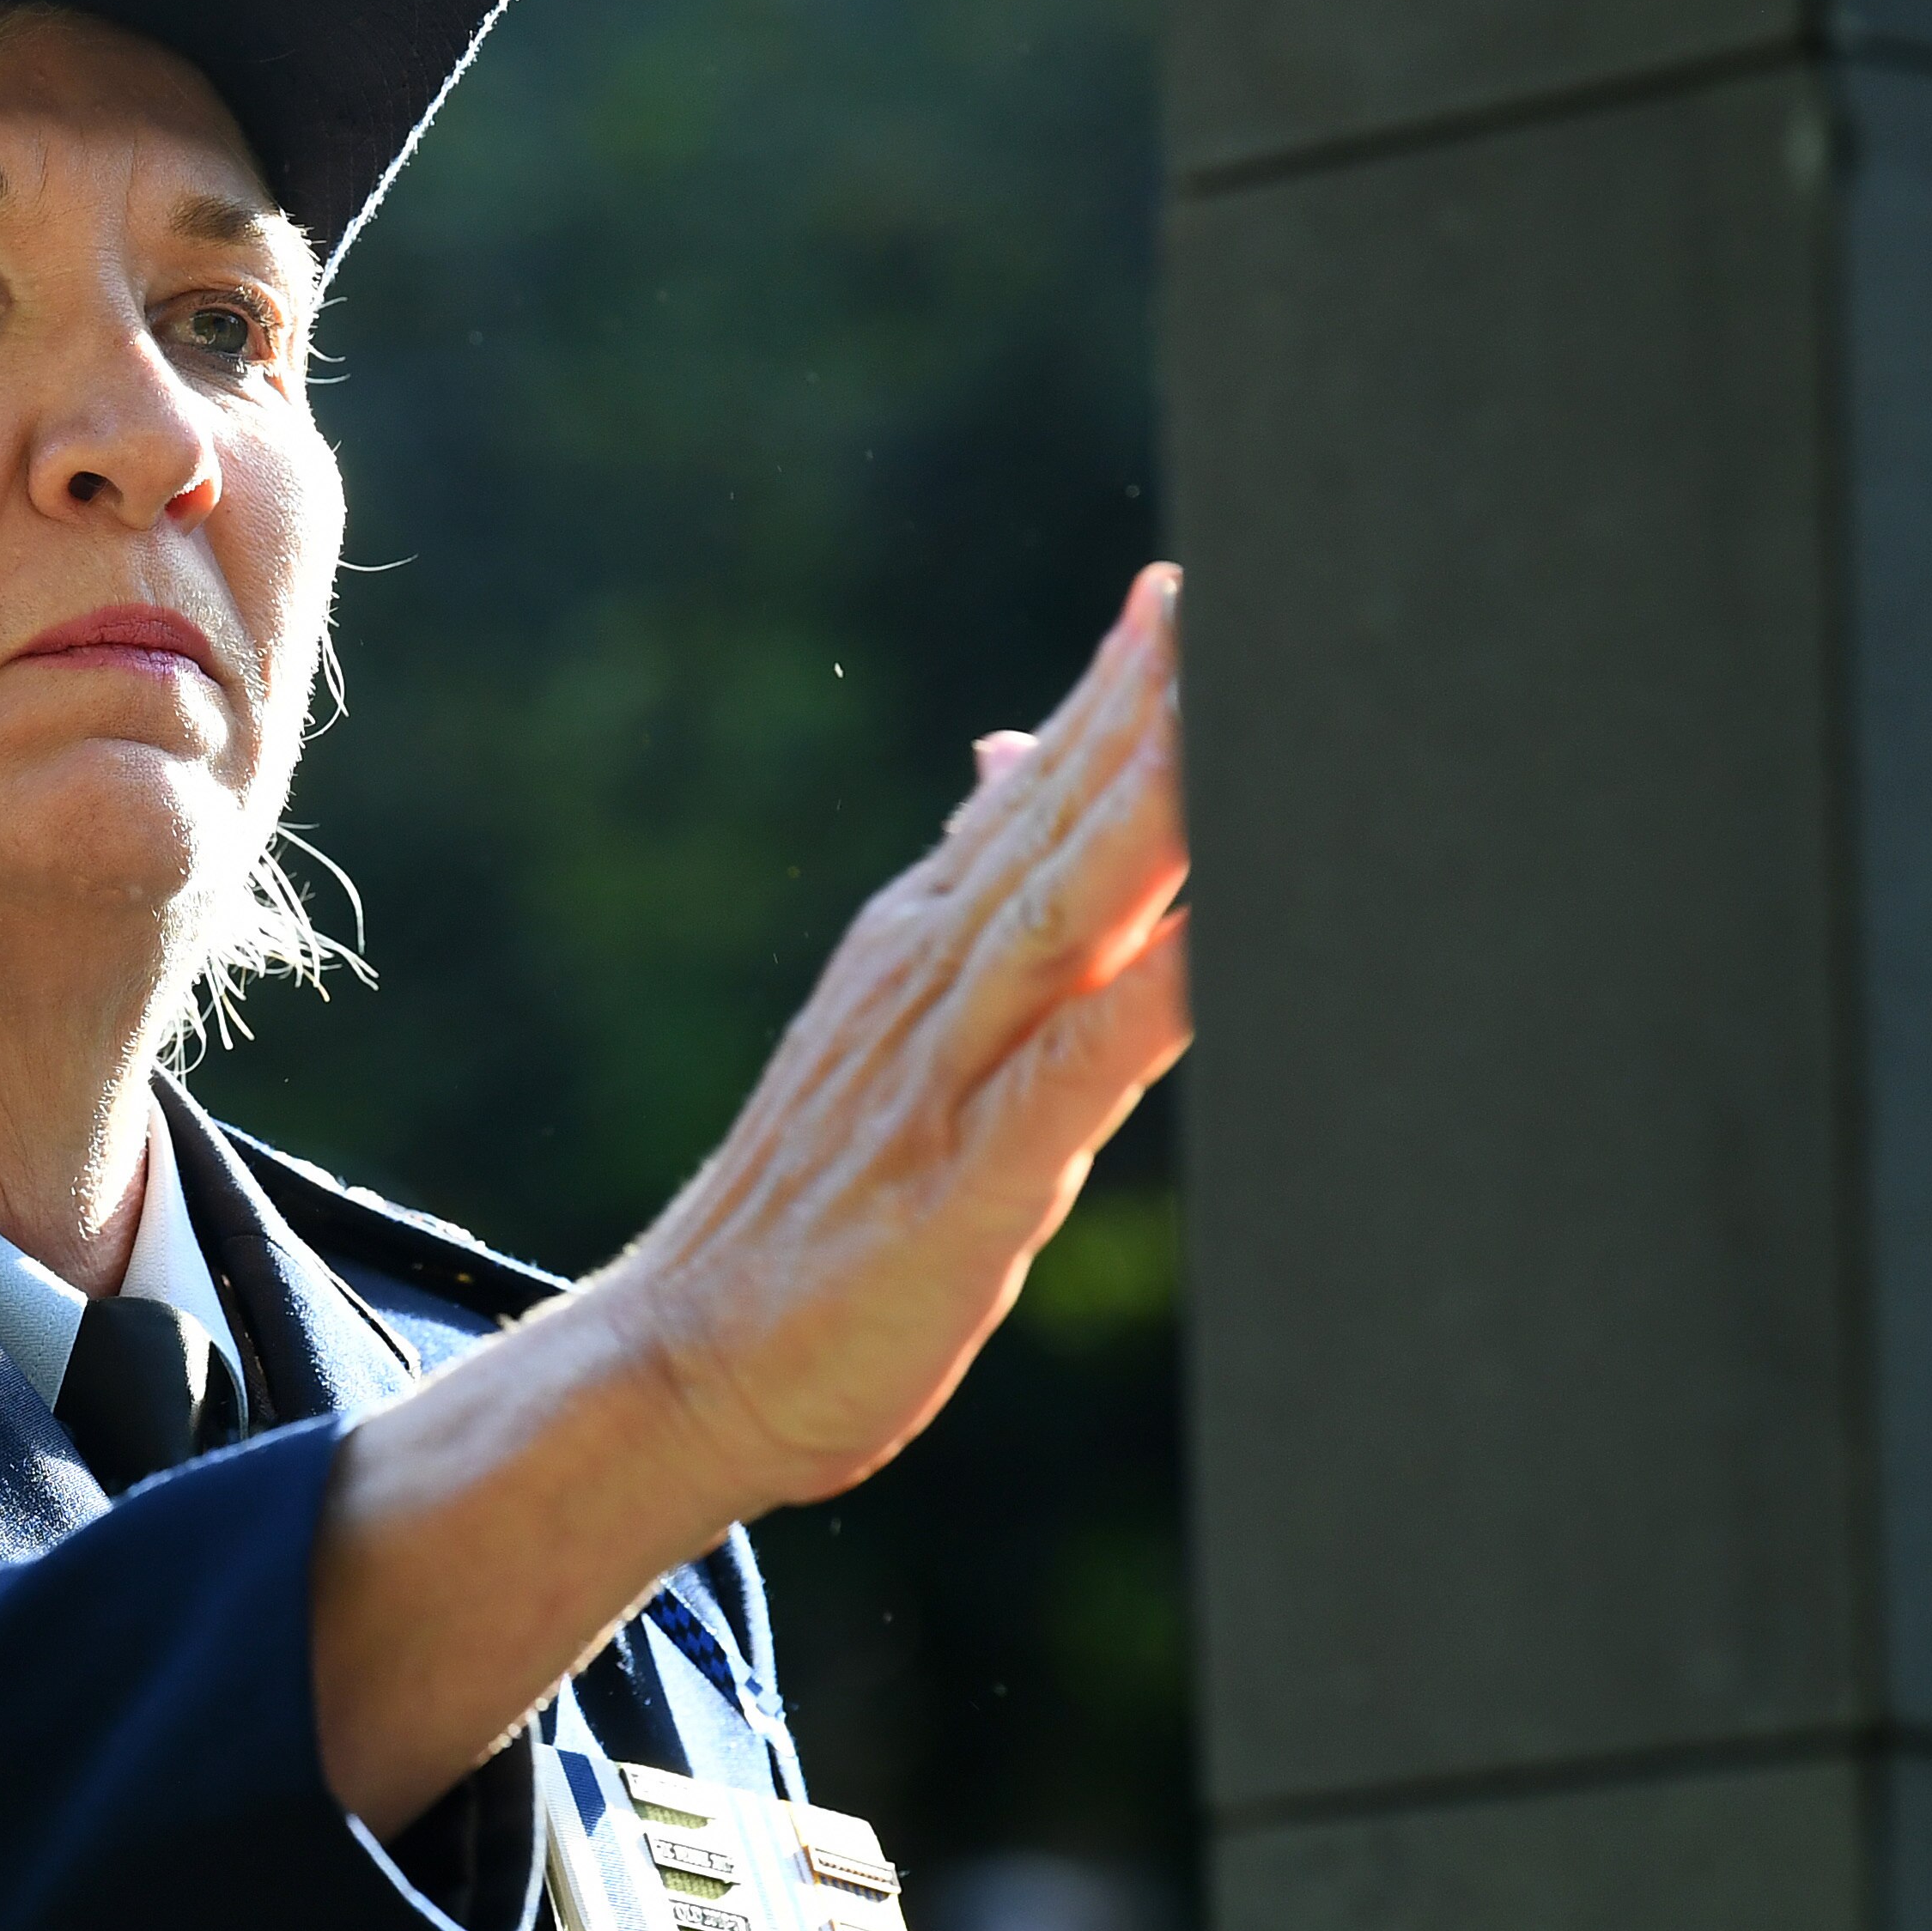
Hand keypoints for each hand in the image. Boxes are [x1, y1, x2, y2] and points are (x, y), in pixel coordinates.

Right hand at [610, 559, 1190, 1508]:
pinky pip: (1077, 1073)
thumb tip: (1016, 750)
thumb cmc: (819, 1206)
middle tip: (1244, 591)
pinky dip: (1150, 1002)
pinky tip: (1217, 946)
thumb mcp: (894, 1020)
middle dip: (1157, 705)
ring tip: (1240, 712)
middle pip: (1068, 816)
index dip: (1126, 679)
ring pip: (1071, 914)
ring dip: (1159, 813)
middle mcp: (935, 978)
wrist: (687, 1353)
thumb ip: (974, 888)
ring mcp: (948, 1072)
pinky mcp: (970, 1181)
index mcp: (924, 941)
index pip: (1043, 782)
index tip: (1202, 577)